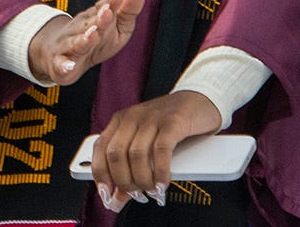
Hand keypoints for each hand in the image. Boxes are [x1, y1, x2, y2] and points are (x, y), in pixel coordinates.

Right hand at [28, 0, 148, 85]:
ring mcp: (69, 46)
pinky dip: (64, 65)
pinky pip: (60, 65)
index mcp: (95, 19)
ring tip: (93, 35)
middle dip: (99, 19)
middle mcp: (80, 30)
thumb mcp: (117, 25)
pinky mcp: (60, 64)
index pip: (104, 9)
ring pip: (76, 43)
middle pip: (91, 24)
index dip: (112, 2)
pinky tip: (69, 66)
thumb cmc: (96, 39)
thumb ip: (129, 7)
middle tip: (108, 12)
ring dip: (84, 39)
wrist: (58, 56)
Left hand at [91, 90, 222, 205]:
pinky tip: (163, 184)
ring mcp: (151, 119)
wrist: (199, 101)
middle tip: (136, 195)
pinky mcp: (172, 123)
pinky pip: (161, 150)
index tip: (107, 194)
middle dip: (123, 181)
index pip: (100, 148)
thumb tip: (120, 198)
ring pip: (136, 154)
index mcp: (120, 121)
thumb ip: (132, 169)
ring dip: (142, 180)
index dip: (101, 174)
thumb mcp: (147, 144)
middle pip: (116, 154)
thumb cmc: (171, 126)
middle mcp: (131, 118)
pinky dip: (160, 171)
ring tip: (150, 192)